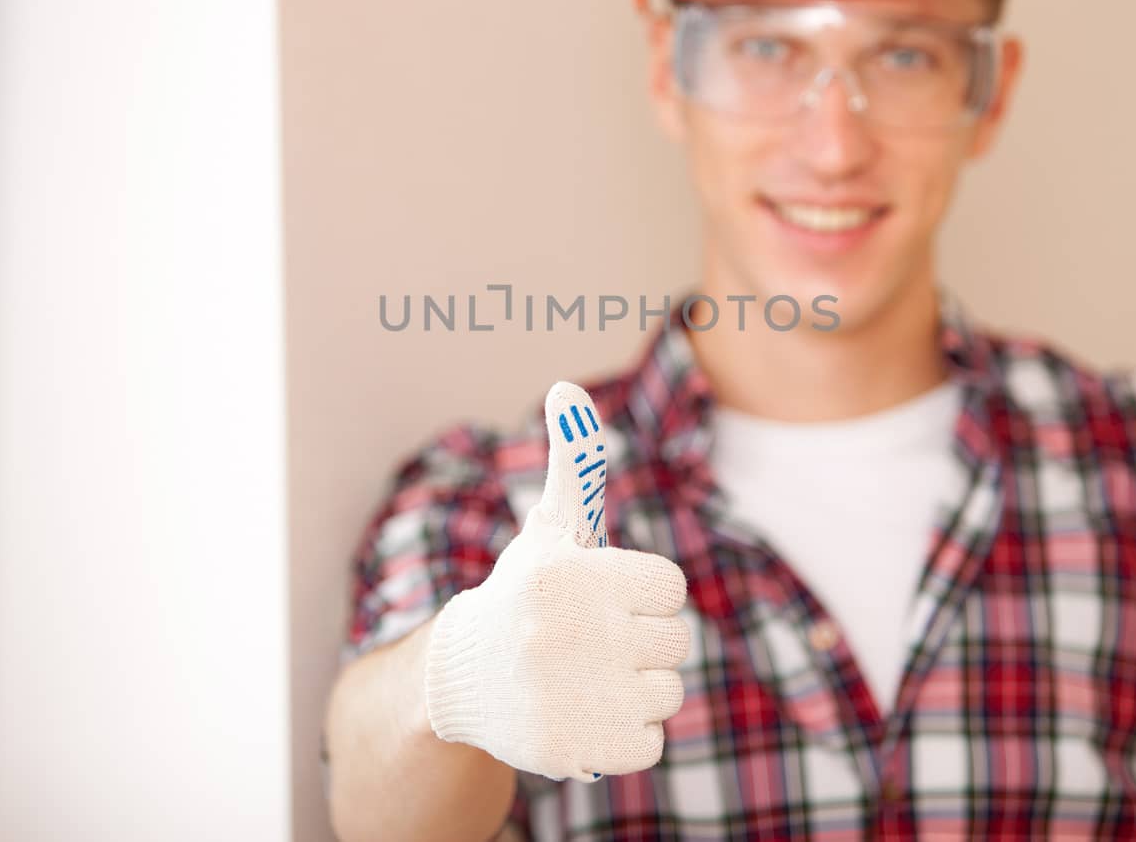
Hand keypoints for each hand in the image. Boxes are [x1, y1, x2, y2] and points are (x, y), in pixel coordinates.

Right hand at [422, 381, 690, 781]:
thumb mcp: (550, 530)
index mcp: (571, 575)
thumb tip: (567, 385)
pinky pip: (651, 744)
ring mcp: (569, 696)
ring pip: (668, 695)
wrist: (460, 681)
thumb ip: (574, 464)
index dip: (642, 597)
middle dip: (642, 645)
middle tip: (591, 646)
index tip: (603, 603)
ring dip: (636, 693)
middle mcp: (566, 633)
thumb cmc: (522, 596)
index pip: (671, 589)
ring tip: (585, 681)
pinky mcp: (572, 750)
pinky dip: (625, 737)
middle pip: (676, 643)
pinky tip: (583, 718)